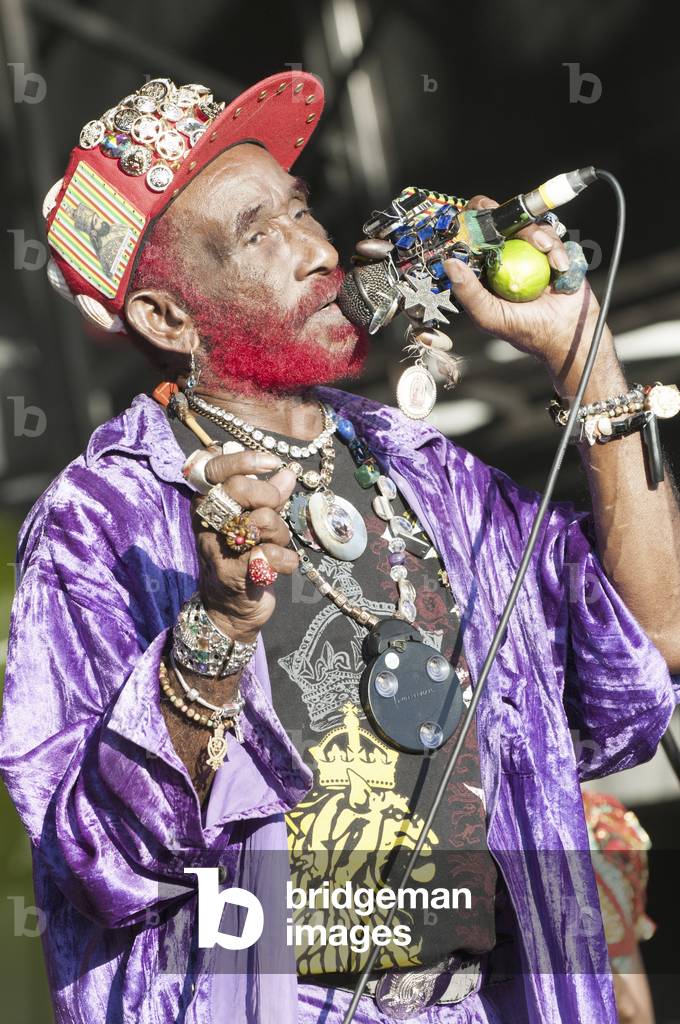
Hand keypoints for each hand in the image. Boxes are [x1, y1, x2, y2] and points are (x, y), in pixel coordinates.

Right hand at [191, 450, 298, 643]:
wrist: (230, 608)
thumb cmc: (242, 556)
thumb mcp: (253, 520)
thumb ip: (269, 496)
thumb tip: (287, 472)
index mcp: (207, 502)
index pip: (214, 466)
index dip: (244, 460)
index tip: (272, 463)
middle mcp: (207, 521)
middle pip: (241, 488)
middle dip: (271, 498)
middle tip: (275, 515)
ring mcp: (218, 548)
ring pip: (263, 520)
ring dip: (281, 534)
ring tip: (275, 546)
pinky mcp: (234, 575)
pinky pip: (272, 554)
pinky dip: (286, 560)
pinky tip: (282, 565)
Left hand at [442, 195, 608, 379]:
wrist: (567, 333)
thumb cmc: (524, 330)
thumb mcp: (488, 315)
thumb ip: (468, 292)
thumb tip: (450, 263)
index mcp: (483, 271)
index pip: (473, 239)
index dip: (474, 221)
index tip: (481, 212)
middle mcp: (505, 259)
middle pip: (501, 224)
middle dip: (509, 219)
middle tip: (514, 220)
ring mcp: (528, 253)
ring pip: (528, 226)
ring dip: (537, 234)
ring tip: (546, 251)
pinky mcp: (551, 252)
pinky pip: (551, 237)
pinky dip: (556, 247)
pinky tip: (559, 265)